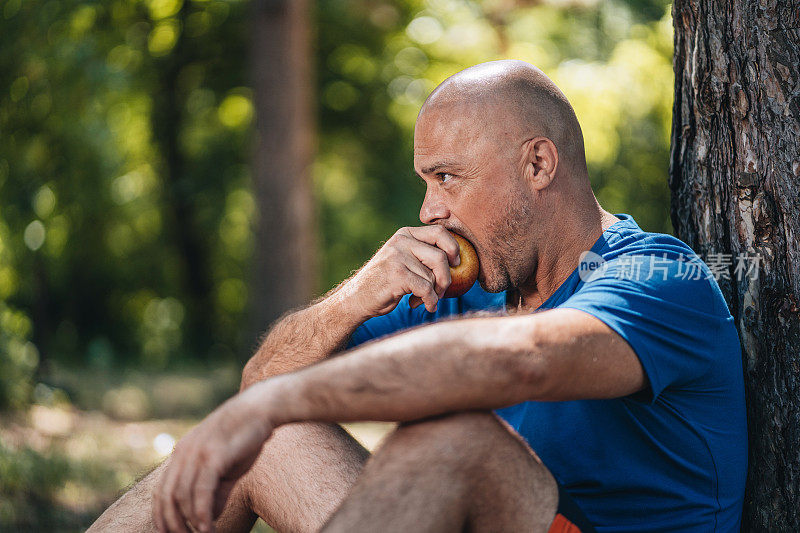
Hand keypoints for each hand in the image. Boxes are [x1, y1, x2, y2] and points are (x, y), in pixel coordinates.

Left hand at [152, 386, 273, 532]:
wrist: (262, 408)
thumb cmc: (246, 437)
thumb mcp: (228, 467)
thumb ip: (217, 491)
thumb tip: (209, 517)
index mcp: (182, 453)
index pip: (162, 490)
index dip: (162, 516)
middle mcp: (183, 452)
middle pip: (167, 497)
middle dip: (173, 524)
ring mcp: (197, 453)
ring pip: (183, 496)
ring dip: (191, 522)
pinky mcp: (213, 455)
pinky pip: (201, 491)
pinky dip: (202, 513)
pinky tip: (208, 527)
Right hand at [345, 225, 460, 316]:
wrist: (356, 298)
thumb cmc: (385, 282)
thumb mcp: (402, 259)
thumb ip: (422, 255)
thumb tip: (457, 261)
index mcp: (405, 234)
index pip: (439, 232)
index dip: (453, 248)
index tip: (456, 263)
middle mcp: (401, 242)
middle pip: (441, 256)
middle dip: (446, 278)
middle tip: (441, 290)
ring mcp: (398, 257)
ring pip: (433, 276)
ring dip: (434, 294)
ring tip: (422, 300)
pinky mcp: (397, 275)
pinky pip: (426, 289)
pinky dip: (429, 301)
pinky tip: (421, 305)